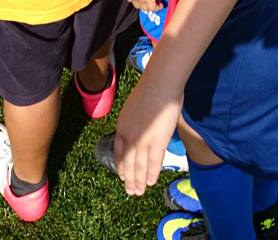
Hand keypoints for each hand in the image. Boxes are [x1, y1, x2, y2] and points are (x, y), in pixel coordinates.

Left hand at [114, 76, 182, 195]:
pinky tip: (151, 182)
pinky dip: (152, 174)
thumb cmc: (149, 90)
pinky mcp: (157, 142)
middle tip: (130, 191)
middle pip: (128, 162)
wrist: (159, 85)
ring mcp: (142, 141)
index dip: (120, 165)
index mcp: (121, 126)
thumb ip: (134, 120)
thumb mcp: (133, 107)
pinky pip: (154, 163)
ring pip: (139, 166)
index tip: (122, 175)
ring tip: (139, 192)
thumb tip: (139, 126)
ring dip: (139, 181)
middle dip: (129, 178)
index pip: (118, 151)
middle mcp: (129, 136)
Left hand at [125, 0, 163, 10]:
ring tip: (158, 2)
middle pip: (137, 6)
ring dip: (152, 7)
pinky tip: (161, 4)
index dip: (137, 0)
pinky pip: (153, 8)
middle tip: (152, 0)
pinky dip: (158, 7)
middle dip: (144, 5)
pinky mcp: (148, 0)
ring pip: (145, 9)